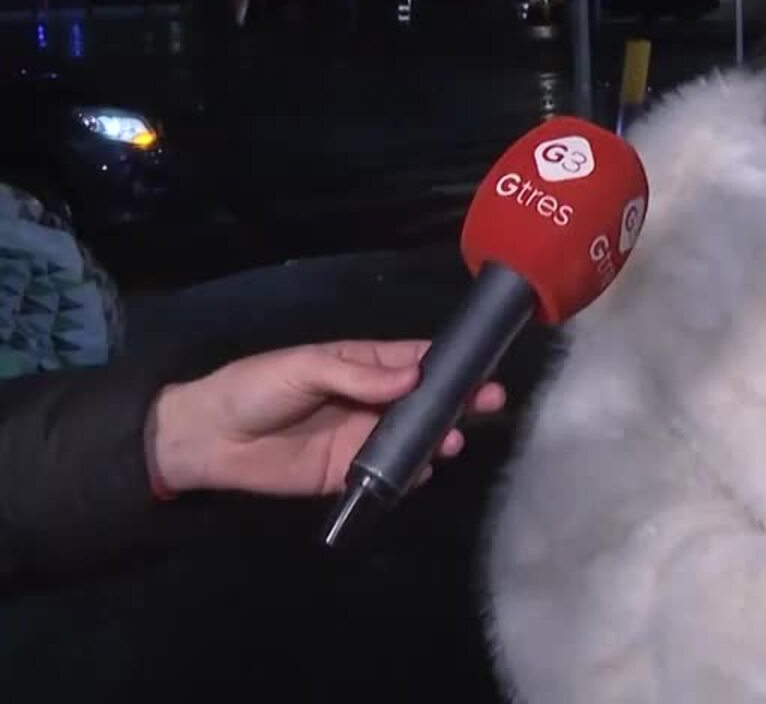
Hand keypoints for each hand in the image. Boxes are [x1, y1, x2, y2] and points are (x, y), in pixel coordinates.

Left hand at [145, 339, 507, 497]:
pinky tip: (422, 470)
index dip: (451, 365)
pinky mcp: (347, 473)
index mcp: (363, 366)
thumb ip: (358, 375)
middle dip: (459, 402)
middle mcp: (370, 400)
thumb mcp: (305, 368)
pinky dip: (410, 474)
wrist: (207, 438)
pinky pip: (388, 474)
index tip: (484, 369)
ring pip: (413, 438)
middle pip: (425, 401)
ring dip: (438, 438)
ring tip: (451, 442)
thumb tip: (412, 377)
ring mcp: (361, 438)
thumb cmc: (256, 388)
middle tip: (487, 405)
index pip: (416, 361)